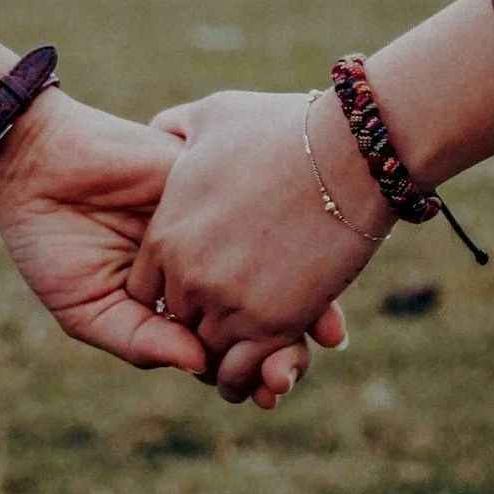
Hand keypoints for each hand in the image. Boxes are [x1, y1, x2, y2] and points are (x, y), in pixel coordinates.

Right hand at [0, 89, 327, 404]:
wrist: (37, 165)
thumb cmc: (51, 241)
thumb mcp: (89, 308)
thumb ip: (141, 339)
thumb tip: (201, 367)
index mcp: (174, 298)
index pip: (224, 342)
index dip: (250, 370)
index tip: (270, 394)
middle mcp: (203, 262)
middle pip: (259, 310)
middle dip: (284, 345)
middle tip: (291, 373)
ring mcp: (214, 223)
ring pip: (272, 266)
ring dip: (301, 303)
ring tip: (316, 338)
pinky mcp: (215, 183)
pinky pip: (262, 214)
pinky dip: (289, 243)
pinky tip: (306, 274)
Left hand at [128, 87, 391, 398]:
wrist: (349, 152)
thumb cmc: (283, 128)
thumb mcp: (211, 116)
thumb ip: (174, 130)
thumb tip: (161, 134)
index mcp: (166, 232)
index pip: (145, 290)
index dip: (169, 291)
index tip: (198, 285)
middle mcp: (188, 275)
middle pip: (176, 324)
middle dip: (198, 323)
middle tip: (226, 320)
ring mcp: (228, 303)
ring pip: (207, 356)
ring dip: (224, 357)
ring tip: (247, 350)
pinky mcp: (272, 325)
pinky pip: (241, 373)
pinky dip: (249, 377)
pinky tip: (266, 366)